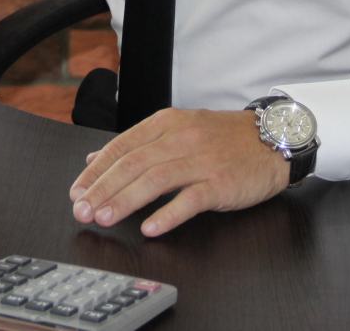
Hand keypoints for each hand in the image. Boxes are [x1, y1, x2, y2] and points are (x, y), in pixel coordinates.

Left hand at [68, 108, 289, 237]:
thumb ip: (138, 143)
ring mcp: (201, 159)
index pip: (122, 146)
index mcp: (167, 122)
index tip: (77, 191)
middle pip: (133, 163)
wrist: (272, 139)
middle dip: (103, 188)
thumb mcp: (180, 128)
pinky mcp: (220, 182)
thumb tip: (96, 158)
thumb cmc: (225, 138)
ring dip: (125, 200)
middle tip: (83, 210)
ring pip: (155, 179)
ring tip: (105, 218)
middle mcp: (181, 137)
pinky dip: (167, 214)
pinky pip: (189, 199)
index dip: (96, 170)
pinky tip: (149, 228)